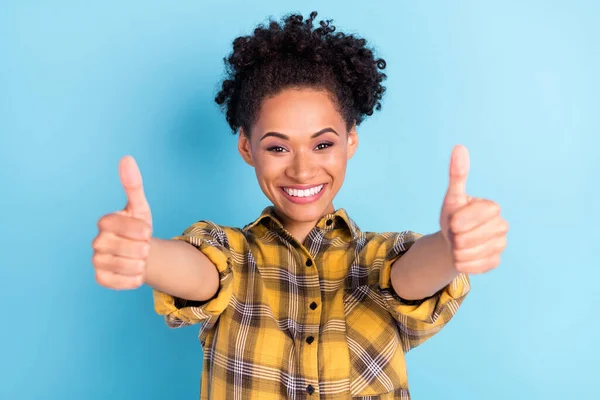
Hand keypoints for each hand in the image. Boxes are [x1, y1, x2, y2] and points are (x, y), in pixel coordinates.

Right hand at [92, 156, 152, 288]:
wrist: (142, 253)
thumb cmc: (139, 228)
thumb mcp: (140, 208)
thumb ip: (133, 185)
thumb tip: (126, 158)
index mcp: (105, 222)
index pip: (113, 223)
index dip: (134, 228)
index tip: (146, 231)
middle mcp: (97, 241)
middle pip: (117, 247)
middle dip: (139, 248)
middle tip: (146, 247)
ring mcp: (97, 260)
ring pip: (120, 265)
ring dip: (139, 263)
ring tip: (141, 258)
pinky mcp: (101, 278)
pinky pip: (117, 282)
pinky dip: (133, 279)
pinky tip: (137, 272)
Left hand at [439, 145, 508, 273]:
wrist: (452, 241)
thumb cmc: (453, 216)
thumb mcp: (452, 197)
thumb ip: (457, 175)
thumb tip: (459, 147)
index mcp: (492, 208)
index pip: (478, 215)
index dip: (460, 220)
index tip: (452, 221)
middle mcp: (501, 226)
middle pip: (471, 237)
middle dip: (455, 237)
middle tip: (454, 234)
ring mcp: (501, 245)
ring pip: (472, 253)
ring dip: (456, 251)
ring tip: (456, 245)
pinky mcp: (495, 262)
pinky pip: (475, 267)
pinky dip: (462, 264)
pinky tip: (461, 256)